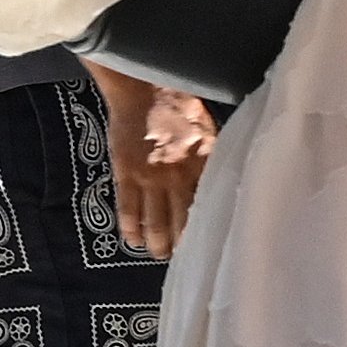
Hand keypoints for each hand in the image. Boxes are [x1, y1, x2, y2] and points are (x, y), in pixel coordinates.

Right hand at [93, 63, 213, 254]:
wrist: (143, 88)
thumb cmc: (180, 104)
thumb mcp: (207, 130)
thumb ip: (211, 159)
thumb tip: (220, 184)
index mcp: (204, 162)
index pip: (208, 206)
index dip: (208, 229)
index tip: (209, 245)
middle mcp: (179, 174)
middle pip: (183, 221)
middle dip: (182, 245)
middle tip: (181, 258)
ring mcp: (150, 175)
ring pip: (155, 221)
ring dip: (157, 243)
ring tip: (158, 253)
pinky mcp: (126, 172)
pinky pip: (128, 208)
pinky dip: (131, 228)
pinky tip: (133, 239)